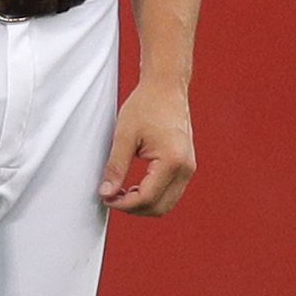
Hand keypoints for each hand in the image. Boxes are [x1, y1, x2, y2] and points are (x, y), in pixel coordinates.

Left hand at [99, 78, 195, 217]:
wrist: (166, 87)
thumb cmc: (147, 104)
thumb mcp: (124, 135)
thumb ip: (115, 166)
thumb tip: (107, 192)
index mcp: (172, 161)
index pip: (147, 198)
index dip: (124, 204)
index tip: (107, 198)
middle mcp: (185, 168)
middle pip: (160, 207)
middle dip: (134, 208)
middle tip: (112, 197)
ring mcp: (189, 168)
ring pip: (167, 203)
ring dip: (144, 204)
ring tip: (122, 191)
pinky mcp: (186, 165)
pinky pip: (171, 192)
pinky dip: (153, 195)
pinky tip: (135, 186)